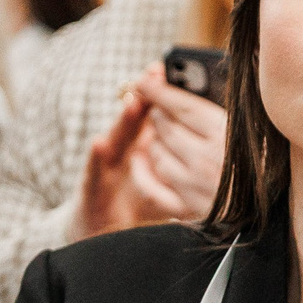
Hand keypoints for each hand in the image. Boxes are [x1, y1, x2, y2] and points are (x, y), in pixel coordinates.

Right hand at [75, 64, 226, 239]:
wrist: (99, 232)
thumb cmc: (134, 205)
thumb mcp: (162, 182)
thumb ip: (177, 161)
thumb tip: (212, 142)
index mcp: (137, 147)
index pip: (149, 115)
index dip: (159, 94)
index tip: (165, 71)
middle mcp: (119, 152)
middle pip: (133, 119)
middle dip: (144, 97)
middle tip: (152, 74)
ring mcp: (103, 168)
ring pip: (114, 138)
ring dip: (124, 119)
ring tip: (134, 102)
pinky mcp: (89, 187)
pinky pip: (93, 171)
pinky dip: (96, 156)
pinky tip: (100, 144)